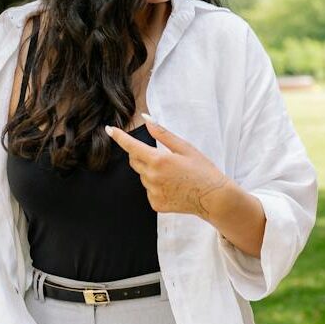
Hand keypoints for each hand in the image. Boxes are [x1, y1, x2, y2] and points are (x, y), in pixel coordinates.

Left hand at [106, 117, 231, 218]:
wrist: (214, 198)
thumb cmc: (203, 170)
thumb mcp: (186, 148)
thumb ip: (163, 134)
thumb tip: (147, 120)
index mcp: (158, 160)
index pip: (131, 146)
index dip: (119, 137)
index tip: (109, 130)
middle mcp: (152, 177)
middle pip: (134, 161)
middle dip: (141, 155)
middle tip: (162, 157)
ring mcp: (153, 192)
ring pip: (143, 177)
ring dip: (151, 172)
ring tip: (174, 176)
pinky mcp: (156, 203)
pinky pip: (150, 191)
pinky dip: (157, 187)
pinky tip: (174, 187)